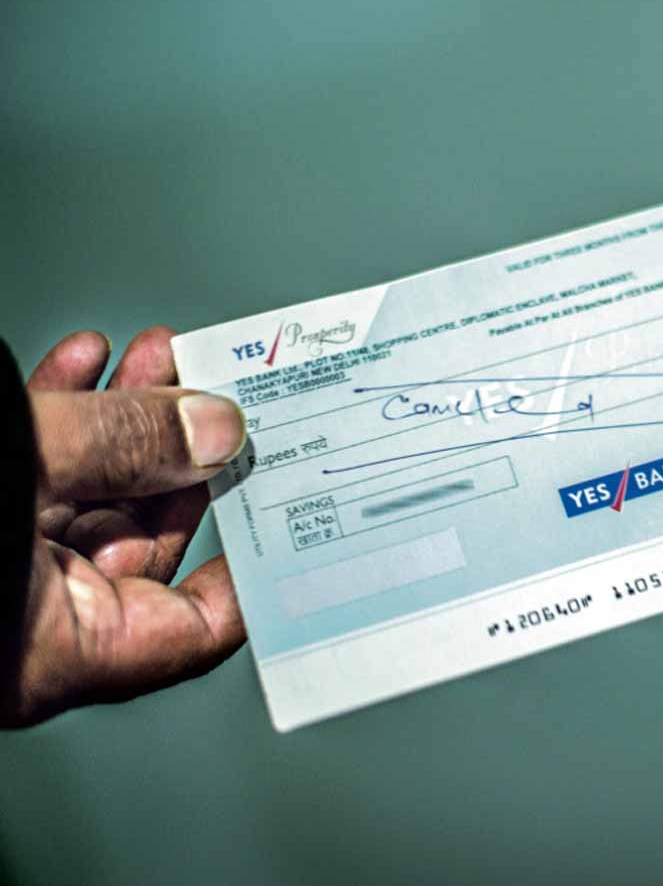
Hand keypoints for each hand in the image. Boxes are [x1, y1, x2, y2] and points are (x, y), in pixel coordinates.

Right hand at [1, 327, 246, 726]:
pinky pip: (26, 477)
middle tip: (227, 398)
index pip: (191, 628)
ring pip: (86, 497)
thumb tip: (216, 429)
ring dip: (127, 422)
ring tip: (161, 359)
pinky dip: (60, 417)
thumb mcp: (14, 464)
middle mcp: (19, 622)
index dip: (254, 568)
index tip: (289, 505)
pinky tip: (84, 367)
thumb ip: (124, 448)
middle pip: (145, 543)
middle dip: (186, 455)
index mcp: (48, 648)